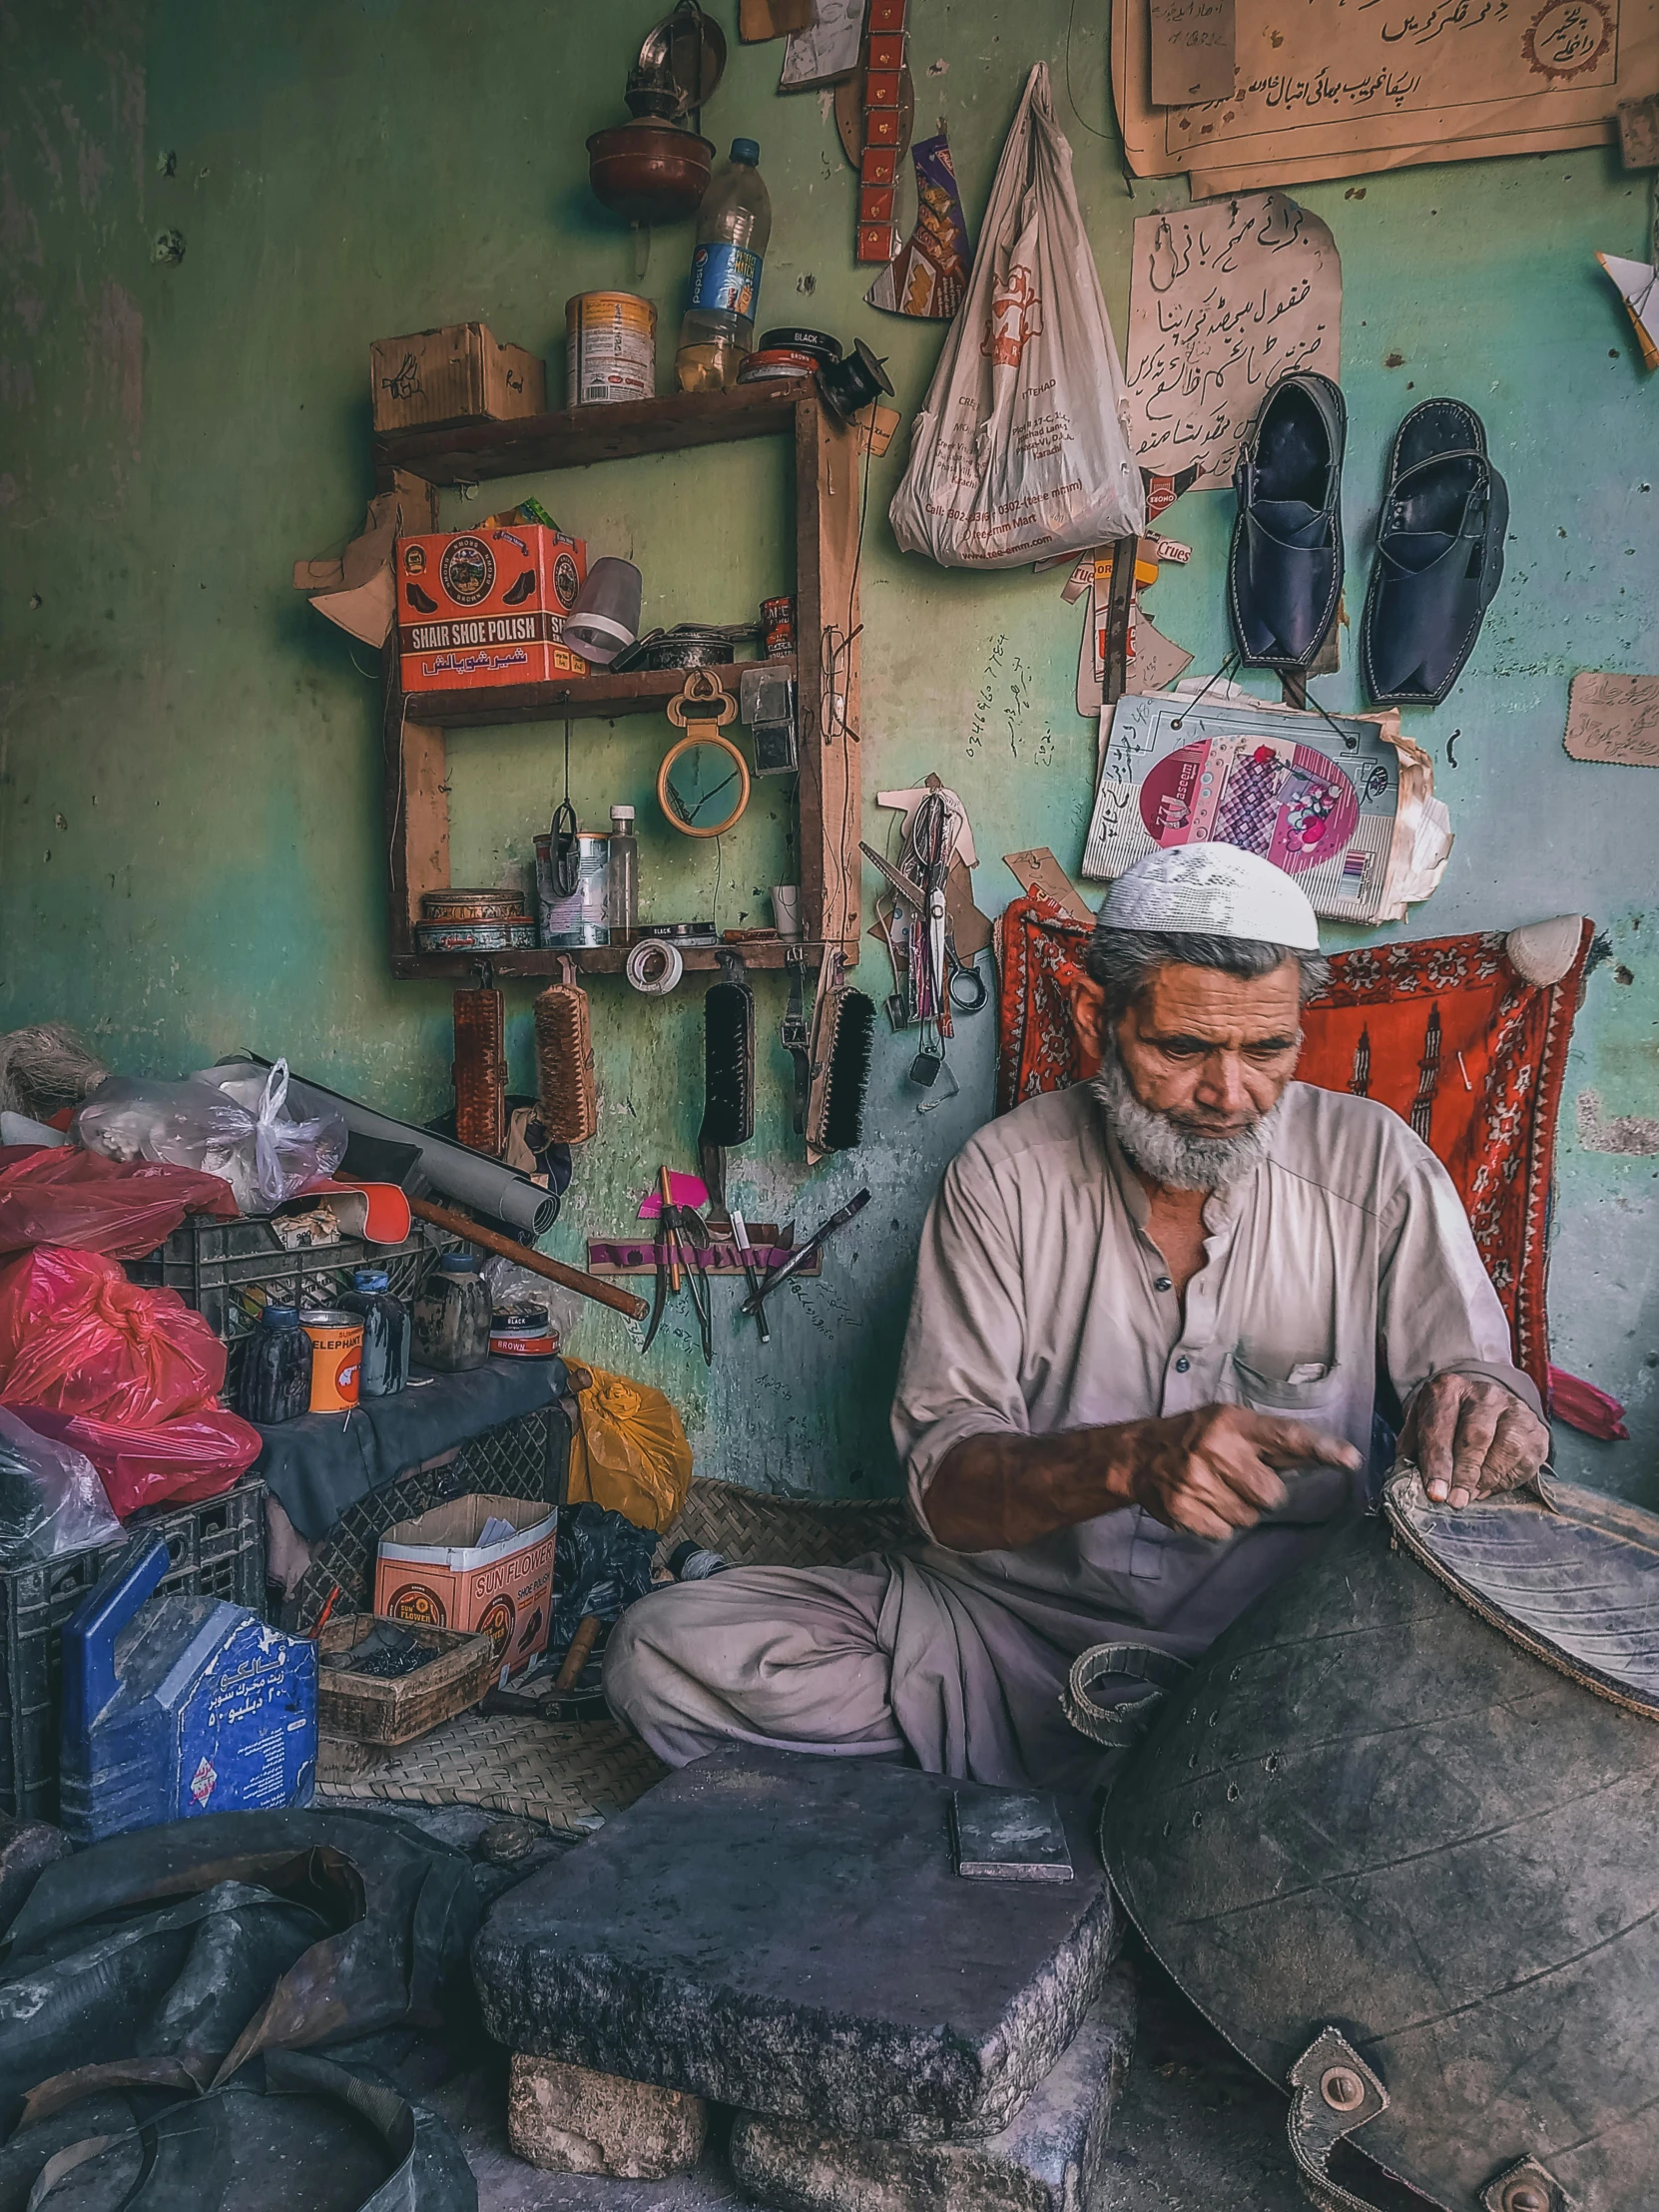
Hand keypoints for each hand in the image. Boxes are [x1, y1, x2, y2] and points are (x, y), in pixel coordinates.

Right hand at [1123, 1405, 1362, 1540]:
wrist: (1141, 1456)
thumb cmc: (1196, 1437)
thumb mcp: (1230, 1423)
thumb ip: (1272, 1441)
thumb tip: (1331, 1457)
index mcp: (1232, 1424)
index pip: (1285, 1437)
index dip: (1320, 1449)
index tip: (1350, 1459)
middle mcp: (1216, 1450)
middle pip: (1271, 1495)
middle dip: (1262, 1494)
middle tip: (1240, 1481)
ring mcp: (1197, 1482)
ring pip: (1248, 1518)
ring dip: (1239, 1509)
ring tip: (1217, 1490)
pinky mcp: (1184, 1510)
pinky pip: (1224, 1532)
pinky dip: (1218, 1523)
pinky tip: (1203, 1503)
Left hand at [1403, 1373, 1548, 1508]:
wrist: (1482, 1406)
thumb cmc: (1445, 1422)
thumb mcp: (1420, 1427)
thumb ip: (1413, 1451)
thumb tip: (1412, 1481)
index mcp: (1448, 1389)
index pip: (1441, 1426)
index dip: (1437, 1463)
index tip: (1435, 1493)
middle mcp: (1484, 1394)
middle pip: (1477, 1435)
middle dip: (1465, 1473)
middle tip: (1456, 1500)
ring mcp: (1515, 1410)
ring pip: (1507, 1447)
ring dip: (1488, 1478)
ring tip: (1472, 1495)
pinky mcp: (1536, 1430)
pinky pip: (1527, 1461)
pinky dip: (1508, 1480)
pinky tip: (1490, 1487)